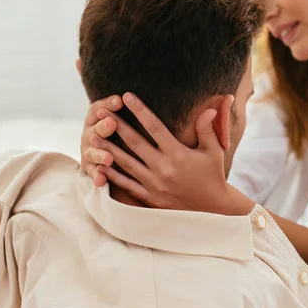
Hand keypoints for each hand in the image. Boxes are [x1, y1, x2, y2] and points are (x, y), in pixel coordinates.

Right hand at [80, 95, 123, 185]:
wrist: (101, 156)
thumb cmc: (117, 131)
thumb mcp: (118, 118)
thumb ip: (123, 108)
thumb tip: (111, 73)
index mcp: (95, 120)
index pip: (97, 108)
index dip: (106, 103)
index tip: (120, 100)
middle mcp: (89, 135)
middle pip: (94, 130)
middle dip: (103, 127)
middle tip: (112, 123)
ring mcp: (88, 152)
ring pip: (92, 153)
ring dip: (100, 154)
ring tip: (109, 158)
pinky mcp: (90, 169)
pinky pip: (93, 174)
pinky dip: (97, 177)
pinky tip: (101, 181)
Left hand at [96, 92, 253, 213]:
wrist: (212, 210)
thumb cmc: (213, 177)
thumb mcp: (214, 152)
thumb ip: (207, 129)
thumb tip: (209, 108)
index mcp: (178, 154)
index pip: (155, 127)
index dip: (140, 110)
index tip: (127, 96)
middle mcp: (163, 168)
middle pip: (134, 142)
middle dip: (116, 125)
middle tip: (101, 111)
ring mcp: (154, 184)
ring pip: (125, 163)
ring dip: (108, 148)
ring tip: (93, 135)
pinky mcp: (149, 198)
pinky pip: (126, 185)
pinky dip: (112, 175)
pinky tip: (100, 165)